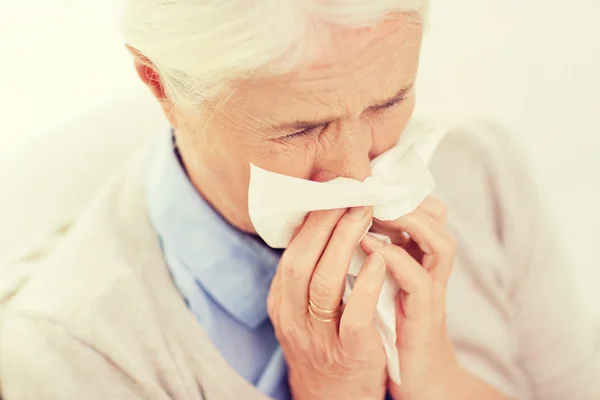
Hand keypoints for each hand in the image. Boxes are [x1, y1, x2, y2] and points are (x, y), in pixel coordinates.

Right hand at [267, 207, 386, 399]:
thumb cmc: (325, 343)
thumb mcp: (305, 309)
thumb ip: (309, 273)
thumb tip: (323, 223)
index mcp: (282, 302)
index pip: (291, 252)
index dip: (311, 219)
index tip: (330, 189)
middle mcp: (293, 317)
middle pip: (301, 261)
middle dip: (324, 222)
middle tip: (350, 192)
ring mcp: (318, 337)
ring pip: (323, 283)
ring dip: (345, 242)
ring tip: (365, 213)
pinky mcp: (349, 353)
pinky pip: (353, 315)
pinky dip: (366, 283)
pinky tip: (382, 259)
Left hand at [361, 196, 459, 399]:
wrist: (418, 379)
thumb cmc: (394, 327)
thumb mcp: (384, 283)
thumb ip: (374, 255)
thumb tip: (344, 225)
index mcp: (420, 258)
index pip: (426, 210)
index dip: (402, 189)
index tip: (368, 180)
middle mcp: (431, 271)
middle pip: (439, 218)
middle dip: (407, 196)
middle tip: (372, 187)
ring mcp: (432, 294)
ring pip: (440, 243)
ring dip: (408, 221)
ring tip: (373, 211)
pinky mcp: (425, 320)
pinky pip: (419, 282)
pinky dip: (395, 261)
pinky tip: (370, 249)